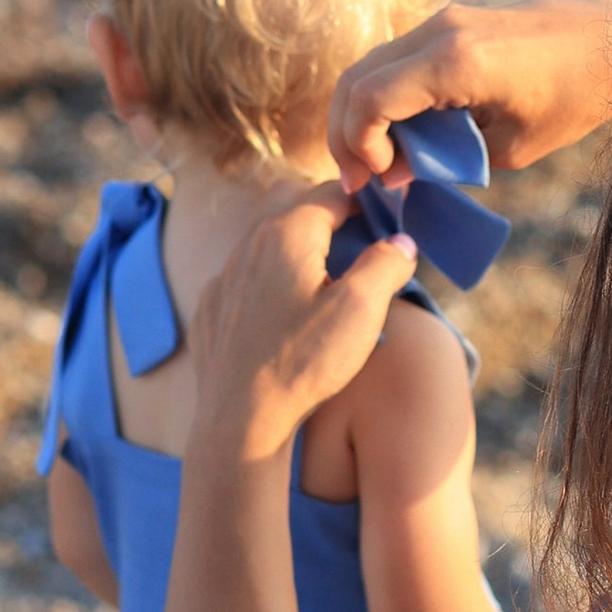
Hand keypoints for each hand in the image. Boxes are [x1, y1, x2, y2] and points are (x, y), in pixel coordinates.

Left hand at [183, 187, 421, 463]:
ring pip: (262, 236)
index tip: (386, 212)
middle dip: (324, 207)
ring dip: (294, 241)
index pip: (332, 193)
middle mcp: (250, 245)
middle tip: (353, 231)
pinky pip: (242, 273)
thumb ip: (385, 265)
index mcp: (288, 234)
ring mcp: (224, 276)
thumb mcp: (361, 311)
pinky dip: (267, 274)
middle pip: (290, 200)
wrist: (239, 418)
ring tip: (322, 271)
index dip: (364, 198)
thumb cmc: (303, 362)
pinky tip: (282, 307)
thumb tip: (400, 242)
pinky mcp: (211, 307)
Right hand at [327, 0, 611, 189]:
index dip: (357, 145)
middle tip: (361, 179)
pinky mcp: (450, 23)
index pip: (369, 99)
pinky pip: (397, 60)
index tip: (375, 181)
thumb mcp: (510, 149)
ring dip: (362, 114)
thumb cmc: (573, 99)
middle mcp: (439, 31)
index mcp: (454, 62)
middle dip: (347, 133)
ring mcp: (442, 21)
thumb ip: (444, 160)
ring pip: (370, 66)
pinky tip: (402, 134)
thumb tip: (394, 172)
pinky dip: (385, 97)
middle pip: (356, 79)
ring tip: (378, 162)